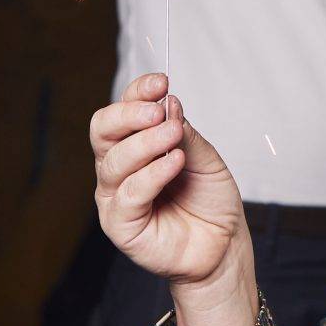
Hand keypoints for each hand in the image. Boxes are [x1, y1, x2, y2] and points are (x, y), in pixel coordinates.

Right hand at [92, 73, 249, 290]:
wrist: (223, 243)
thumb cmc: (209, 200)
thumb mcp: (204, 157)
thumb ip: (184, 133)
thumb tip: (169, 102)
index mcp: (133, 145)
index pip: (121, 111)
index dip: (137, 92)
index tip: (162, 81)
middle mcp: (118, 168)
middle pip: (103, 130)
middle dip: (129, 113)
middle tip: (159, 110)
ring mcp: (115, 196)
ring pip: (115, 160)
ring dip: (146, 142)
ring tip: (174, 135)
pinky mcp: (120, 225)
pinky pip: (130, 193)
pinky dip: (152, 173)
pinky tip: (175, 163)